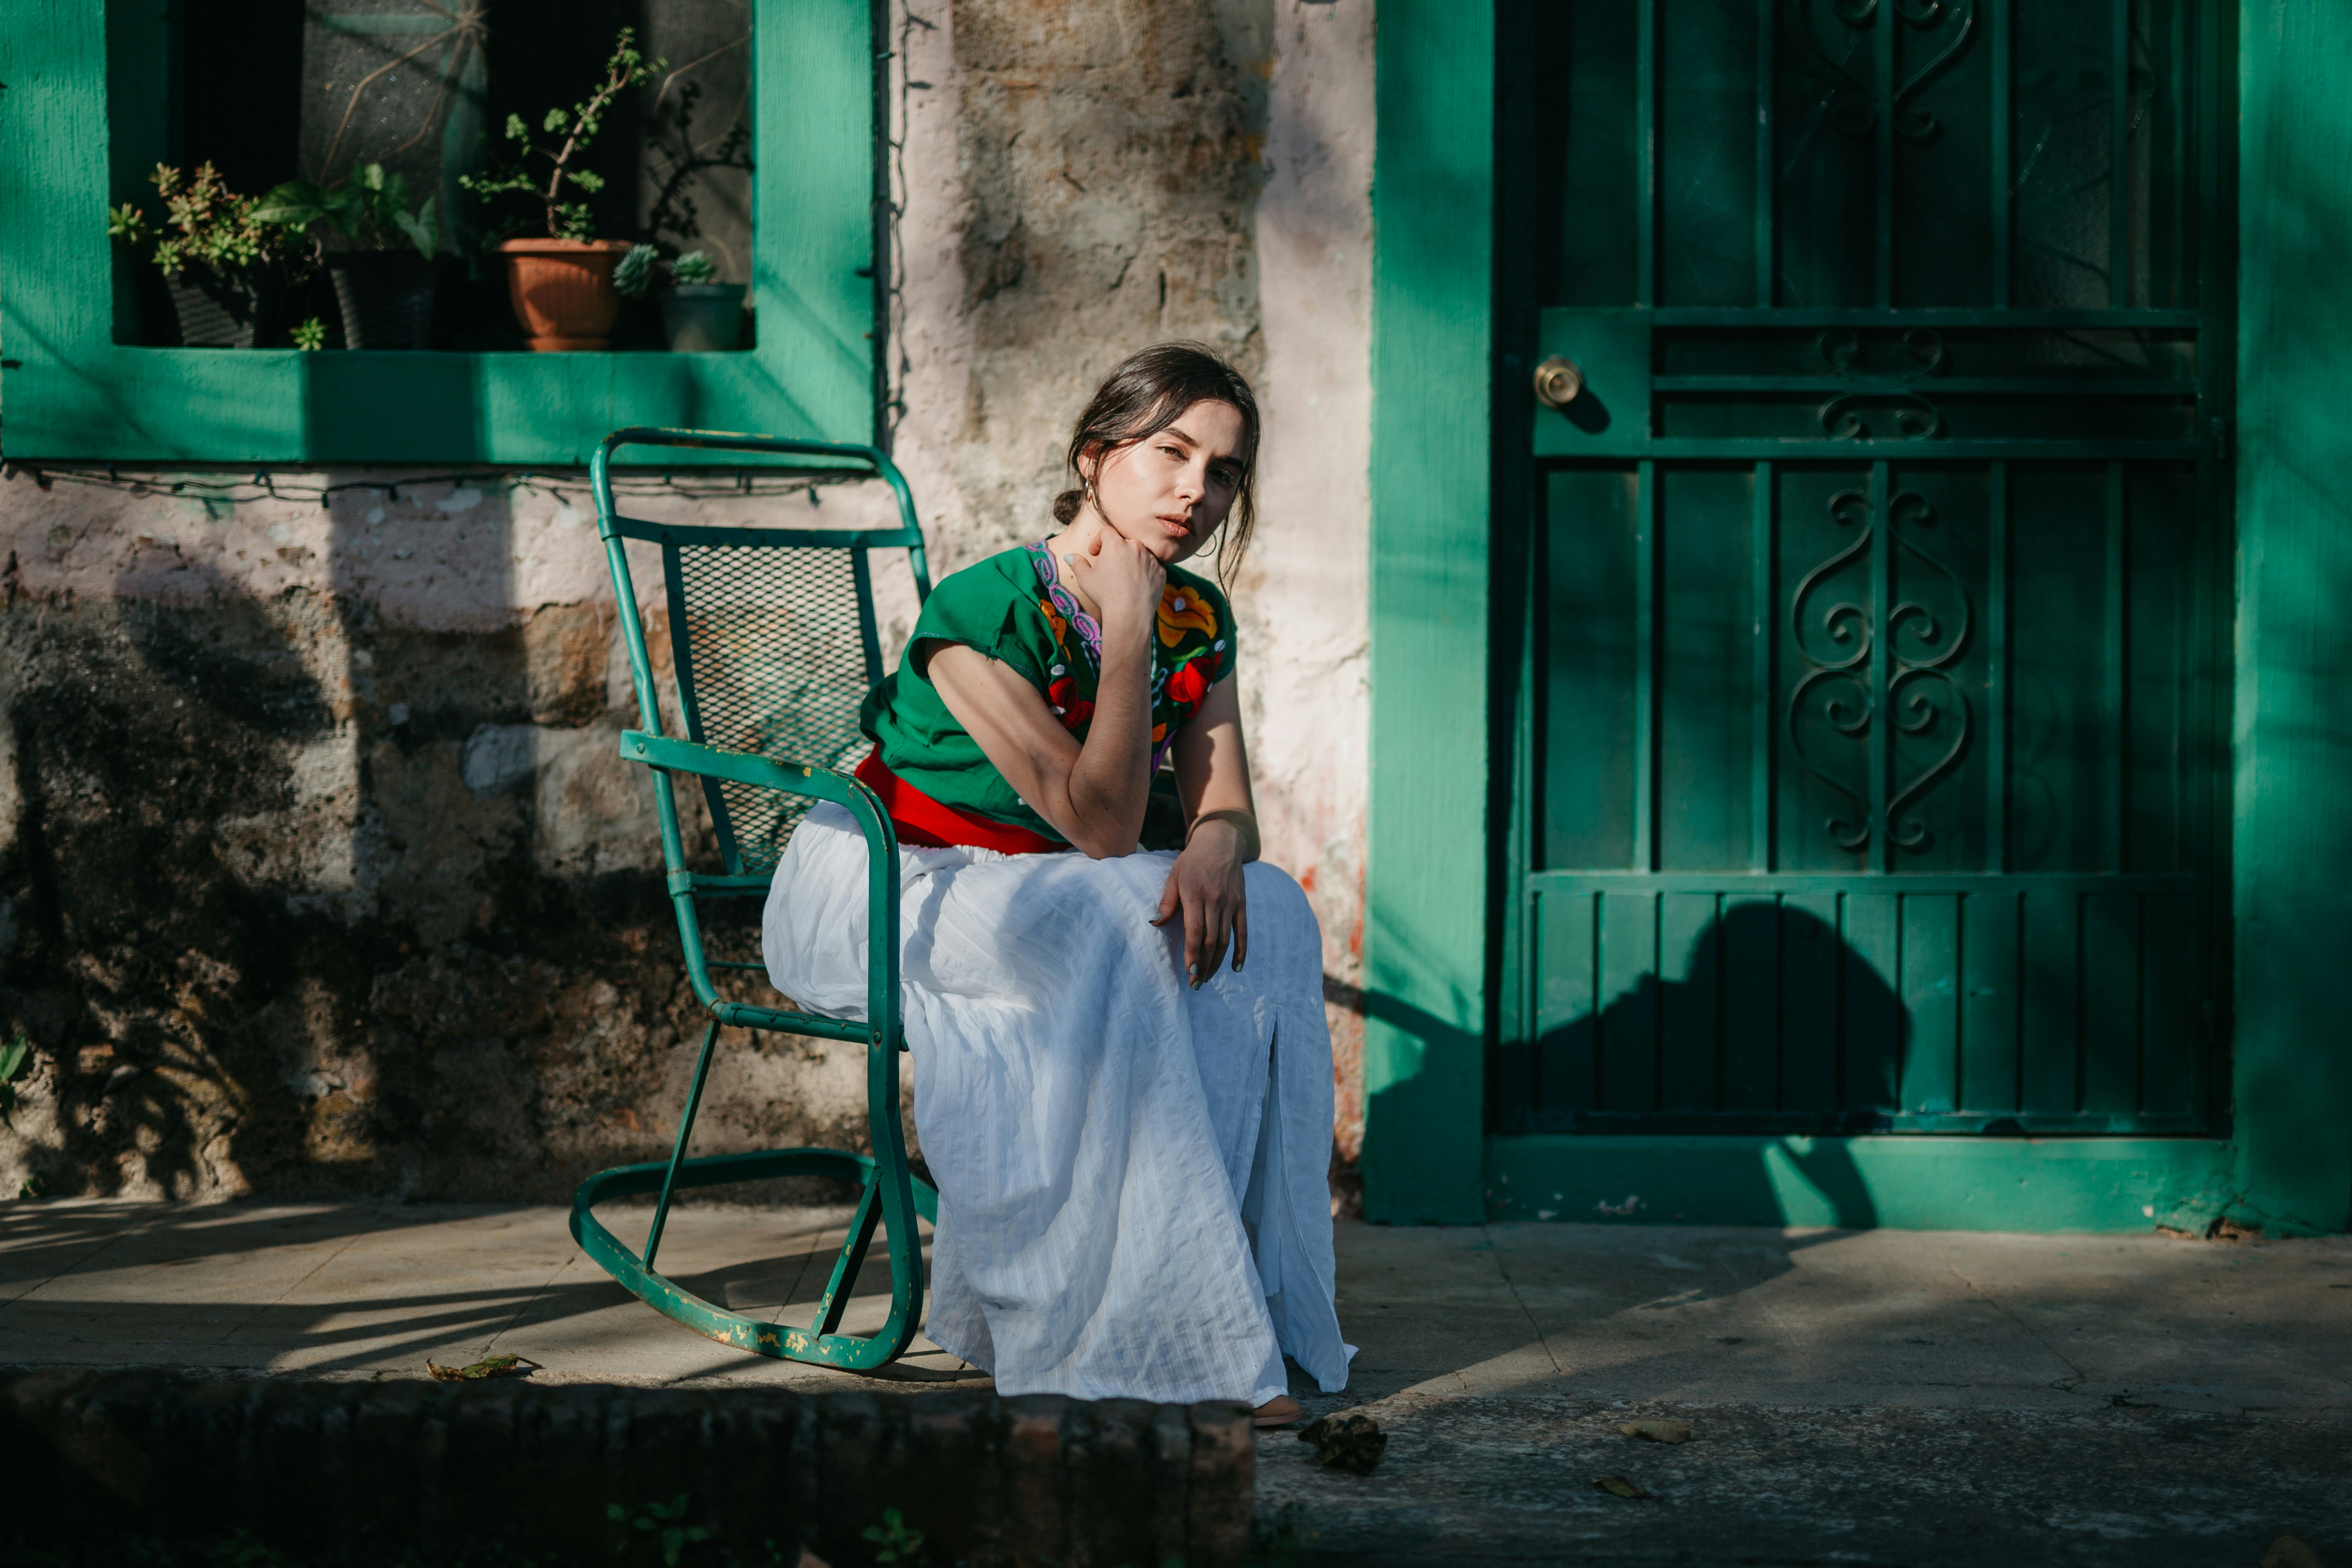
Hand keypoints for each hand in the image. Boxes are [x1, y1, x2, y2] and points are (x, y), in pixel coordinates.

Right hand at [1065, 532, 1164, 646]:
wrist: (1130, 614)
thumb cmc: (1105, 595)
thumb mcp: (1085, 579)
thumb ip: (1077, 564)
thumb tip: (1069, 556)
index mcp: (1115, 543)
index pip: (1106, 532)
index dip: (1098, 540)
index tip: (1095, 553)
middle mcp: (1135, 546)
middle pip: (1124, 542)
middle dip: (1116, 552)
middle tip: (1109, 568)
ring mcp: (1151, 558)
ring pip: (1140, 553)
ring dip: (1131, 561)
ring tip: (1124, 578)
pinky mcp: (1161, 570)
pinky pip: (1151, 566)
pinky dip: (1144, 572)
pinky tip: (1136, 586)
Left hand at [1150, 817, 1249, 985]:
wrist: (1221, 842)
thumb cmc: (1192, 861)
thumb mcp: (1174, 876)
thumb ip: (1167, 901)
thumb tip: (1155, 923)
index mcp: (1195, 894)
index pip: (1195, 931)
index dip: (1192, 954)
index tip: (1189, 973)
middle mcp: (1215, 900)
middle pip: (1210, 940)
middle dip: (1203, 965)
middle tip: (1195, 984)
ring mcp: (1231, 903)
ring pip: (1225, 939)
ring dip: (1217, 962)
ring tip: (1208, 978)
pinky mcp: (1241, 904)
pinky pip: (1242, 931)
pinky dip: (1240, 951)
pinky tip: (1235, 968)